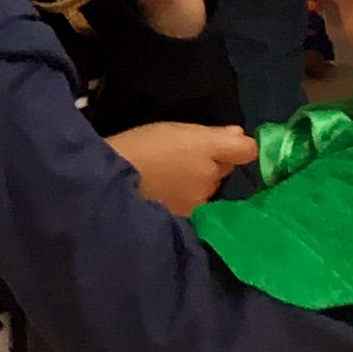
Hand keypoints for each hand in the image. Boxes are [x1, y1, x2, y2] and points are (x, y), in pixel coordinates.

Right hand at [107, 120, 258, 215]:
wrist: (107, 182)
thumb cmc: (140, 147)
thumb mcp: (176, 131)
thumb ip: (214, 136)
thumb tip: (242, 136)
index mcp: (210, 150)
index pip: (244, 151)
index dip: (236, 147)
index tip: (223, 145)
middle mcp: (211, 179)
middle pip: (220, 171)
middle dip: (209, 166)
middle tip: (179, 159)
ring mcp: (197, 203)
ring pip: (205, 189)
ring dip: (194, 184)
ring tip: (165, 179)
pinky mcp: (184, 220)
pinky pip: (191, 205)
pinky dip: (181, 200)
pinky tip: (162, 195)